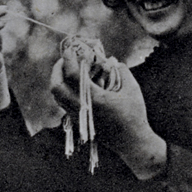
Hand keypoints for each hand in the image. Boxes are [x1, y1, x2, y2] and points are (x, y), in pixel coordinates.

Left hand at [50, 54, 166, 178]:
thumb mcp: (132, 89)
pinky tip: (78, 84)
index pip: (73, 75)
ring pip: (58, 96)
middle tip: (64, 59)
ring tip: (69, 70)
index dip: (69, 59)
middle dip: (57, 69)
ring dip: (60, 80)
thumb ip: (122, 71)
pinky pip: (65, 103)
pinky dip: (66, 90)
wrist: (132, 142)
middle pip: (56, 87)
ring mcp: (78, 117)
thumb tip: (113, 62)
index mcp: (94, 99)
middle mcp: (81, 108)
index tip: (69, 48)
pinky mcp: (80, 121)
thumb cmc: (134, 115)